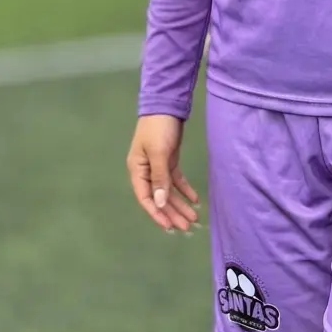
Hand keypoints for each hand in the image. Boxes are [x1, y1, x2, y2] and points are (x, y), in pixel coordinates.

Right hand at [127, 115, 199, 233]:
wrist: (166, 105)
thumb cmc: (158, 128)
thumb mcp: (158, 153)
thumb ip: (159, 178)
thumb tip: (159, 203)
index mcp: (137, 170)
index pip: (146, 198)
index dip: (157, 213)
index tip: (169, 226)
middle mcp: (146, 171)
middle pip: (159, 197)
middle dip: (172, 212)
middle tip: (186, 227)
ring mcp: (157, 166)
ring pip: (169, 190)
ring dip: (180, 204)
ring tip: (193, 218)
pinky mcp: (169, 160)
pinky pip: (176, 180)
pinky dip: (185, 189)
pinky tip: (195, 199)